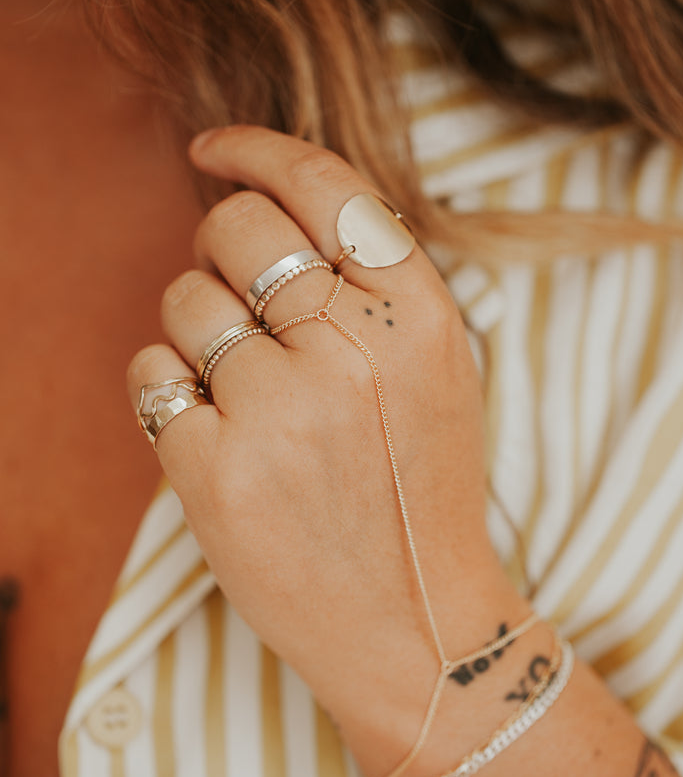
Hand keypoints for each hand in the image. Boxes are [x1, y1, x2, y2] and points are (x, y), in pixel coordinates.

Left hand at [127, 127, 515, 773]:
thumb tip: (273, 203)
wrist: (415, 626)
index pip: (324, 186)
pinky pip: (150, 372)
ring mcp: (283, 414)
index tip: (213, 151)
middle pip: (239, 229)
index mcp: (420, 319)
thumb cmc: (418, 492)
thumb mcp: (439, 372)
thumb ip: (375, 286)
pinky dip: (164, 385)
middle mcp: (355, 353)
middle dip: (220, 247)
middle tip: (237, 295)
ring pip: (186, 298)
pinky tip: (207, 423)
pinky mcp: (218, 473)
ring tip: (237, 383)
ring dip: (195, 327)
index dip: (255, 150)